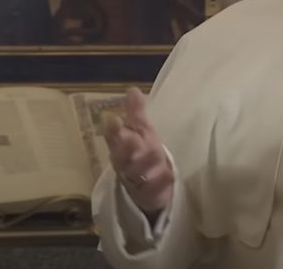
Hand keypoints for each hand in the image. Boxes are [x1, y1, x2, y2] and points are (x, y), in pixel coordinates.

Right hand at [103, 86, 174, 212]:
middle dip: (126, 147)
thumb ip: (135, 112)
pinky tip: (170, 174)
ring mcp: (136, 179)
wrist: (145, 187)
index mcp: (120, 146)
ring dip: (145, 163)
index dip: (112, 130)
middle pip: (122, 156)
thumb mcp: (140, 131)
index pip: (113, 137)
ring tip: (155, 151)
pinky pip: (154, 189)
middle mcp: (124, 163)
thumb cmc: (140, 153)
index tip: (113, 118)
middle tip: (131, 138)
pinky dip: (161, 182)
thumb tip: (132, 89)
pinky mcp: (149, 193)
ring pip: (137, 172)